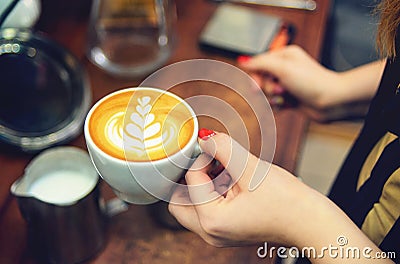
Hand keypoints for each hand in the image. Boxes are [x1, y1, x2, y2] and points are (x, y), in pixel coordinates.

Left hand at [168, 132, 390, 262]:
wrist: (311, 222)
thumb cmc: (288, 202)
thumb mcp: (252, 168)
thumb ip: (224, 148)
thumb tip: (205, 136)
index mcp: (212, 221)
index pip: (191, 179)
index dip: (203, 158)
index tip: (217, 147)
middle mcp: (210, 232)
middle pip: (179, 200)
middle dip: (192, 176)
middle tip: (211, 160)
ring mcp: (217, 234)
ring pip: (192, 204)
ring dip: (203, 182)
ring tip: (227, 170)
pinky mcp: (226, 229)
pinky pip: (207, 208)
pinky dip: (213, 191)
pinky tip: (232, 180)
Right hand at [239, 45, 337, 108]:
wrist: (331, 101)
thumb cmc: (313, 82)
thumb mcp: (283, 68)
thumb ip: (261, 64)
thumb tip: (244, 61)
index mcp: (284, 56)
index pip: (259, 63)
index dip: (256, 76)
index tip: (257, 85)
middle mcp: (286, 68)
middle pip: (262, 79)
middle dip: (267, 88)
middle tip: (276, 90)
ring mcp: (288, 84)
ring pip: (267, 93)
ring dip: (273, 98)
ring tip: (285, 97)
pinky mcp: (290, 98)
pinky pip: (274, 102)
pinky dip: (278, 105)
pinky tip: (286, 105)